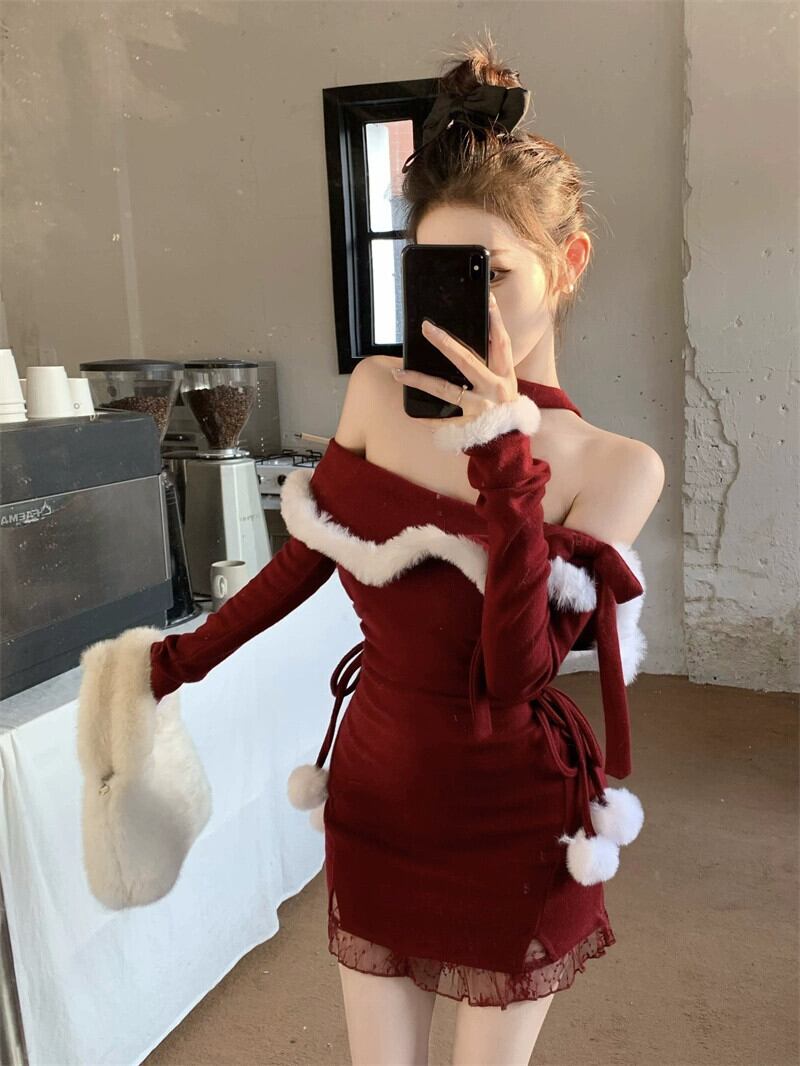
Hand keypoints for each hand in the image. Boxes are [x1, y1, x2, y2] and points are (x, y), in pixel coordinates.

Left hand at [391, 292, 519, 427]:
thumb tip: (478, 336)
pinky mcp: (469, 425)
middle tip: (426, 328)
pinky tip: (412, 413)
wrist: (510, 443)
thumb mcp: (506, 383)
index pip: (501, 342)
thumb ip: (493, 363)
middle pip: (466, 361)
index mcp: (505, 375)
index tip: (487, 299)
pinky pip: (443, 421)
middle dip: (445, 343)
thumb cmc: (505, 408)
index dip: (496, 320)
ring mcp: (480, 408)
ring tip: (399, 373)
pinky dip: (427, 419)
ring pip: (445, 390)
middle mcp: (493, 389)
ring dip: (420, 380)